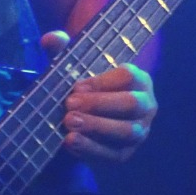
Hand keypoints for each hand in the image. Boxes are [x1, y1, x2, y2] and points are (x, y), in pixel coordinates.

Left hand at [41, 31, 157, 163]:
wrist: (86, 121)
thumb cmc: (85, 89)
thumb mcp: (74, 68)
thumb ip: (64, 51)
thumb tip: (50, 39)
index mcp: (138, 80)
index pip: (128, 76)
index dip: (102, 82)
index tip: (76, 86)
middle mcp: (145, 105)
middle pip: (131, 104)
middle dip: (99, 105)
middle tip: (69, 106)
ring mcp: (139, 132)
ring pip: (126, 132)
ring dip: (97, 128)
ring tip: (69, 125)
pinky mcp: (126, 154)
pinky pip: (113, 155)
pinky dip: (91, 150)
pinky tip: (70, 143)